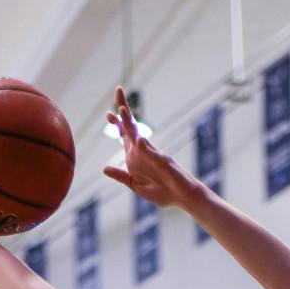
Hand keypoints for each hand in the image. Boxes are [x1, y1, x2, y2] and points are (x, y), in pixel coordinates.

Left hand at [103, 87, 194, 208]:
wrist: (185, 198)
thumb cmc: (164, 192)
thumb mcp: (137, 186)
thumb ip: (122, 176)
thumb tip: (104, 168)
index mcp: (137, 157)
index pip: (125, 136)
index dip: (117, 124)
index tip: (108, 114)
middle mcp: (145, 151)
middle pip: (131, 128)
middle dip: (123, 111)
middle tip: (118, 90)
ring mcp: (155, 155)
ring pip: (140, 137)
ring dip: (130, 124)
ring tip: (122, 110)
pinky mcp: (165, 163)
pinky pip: (154, 155)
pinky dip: (146, 149)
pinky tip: (138, 141)